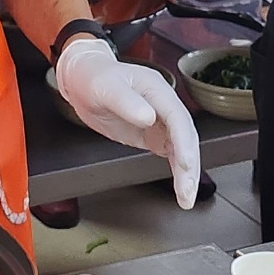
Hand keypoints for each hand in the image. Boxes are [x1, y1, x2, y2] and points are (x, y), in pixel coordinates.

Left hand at [54, 38, 201, 207]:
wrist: (83, 79)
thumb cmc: (94, 77)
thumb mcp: (106, 87)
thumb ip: (126, 101)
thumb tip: (148, 117)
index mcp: (156, 89)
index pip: (177, 117)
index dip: (184, 141)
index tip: (186, 163)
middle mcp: (163, 105)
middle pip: (185, 136)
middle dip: (189, 165)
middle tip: (187, 190)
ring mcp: (160, 121)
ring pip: (181, 148)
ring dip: (186, 173)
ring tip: (186, 197)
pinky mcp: (152, 134)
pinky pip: (171, 153)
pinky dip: (177, 171)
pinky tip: (181, 187)